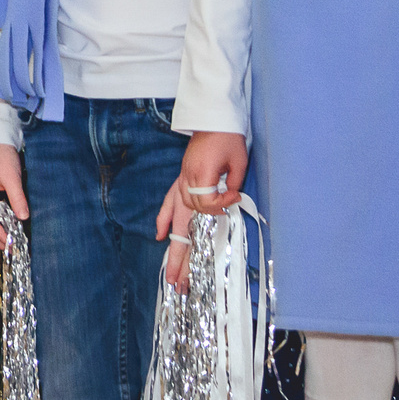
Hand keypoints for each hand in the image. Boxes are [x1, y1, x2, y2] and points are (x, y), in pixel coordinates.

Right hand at [157, 131, 246, 286]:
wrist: (213, 115)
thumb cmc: (228, 136)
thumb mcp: (238, 161)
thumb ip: (232, 185)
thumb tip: (229, 202)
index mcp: (200, 177)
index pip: (206, 206)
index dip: (222, 205)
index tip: (234, 196)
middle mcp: (186, 184)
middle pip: (181, 228)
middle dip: (180, 258)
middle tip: (178, 284)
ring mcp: (181, 182)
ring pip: (174, 220)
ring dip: (172, 247)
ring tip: (169, 272)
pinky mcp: (181, 179)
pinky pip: (169, 202)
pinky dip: (163, 219)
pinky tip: (160, 235)